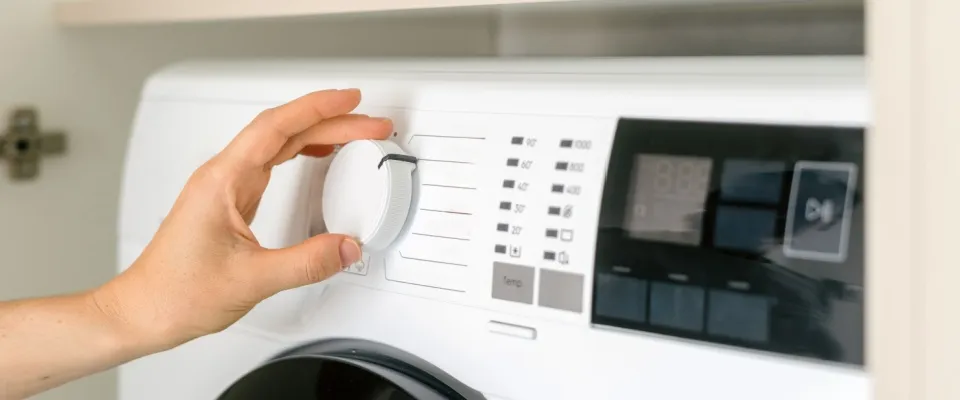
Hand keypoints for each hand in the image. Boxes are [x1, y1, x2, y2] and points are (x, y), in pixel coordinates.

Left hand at [93, 89, 392, 352]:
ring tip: (352, 132)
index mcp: (223, 181)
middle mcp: (222, 177)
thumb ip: (307, 263)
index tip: (349, 101)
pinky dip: (299, 152)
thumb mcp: (252, 280)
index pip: (276, 127)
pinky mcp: (230, 202)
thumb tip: (346, 246)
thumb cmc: (175, 292)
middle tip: (369, 123)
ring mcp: (225, 188)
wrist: (144, 311)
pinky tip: (316, 155)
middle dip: (330, 121)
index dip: (317, 109)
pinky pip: (271, 162)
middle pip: (283, 131)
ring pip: (277, 144)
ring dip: (317, 133)